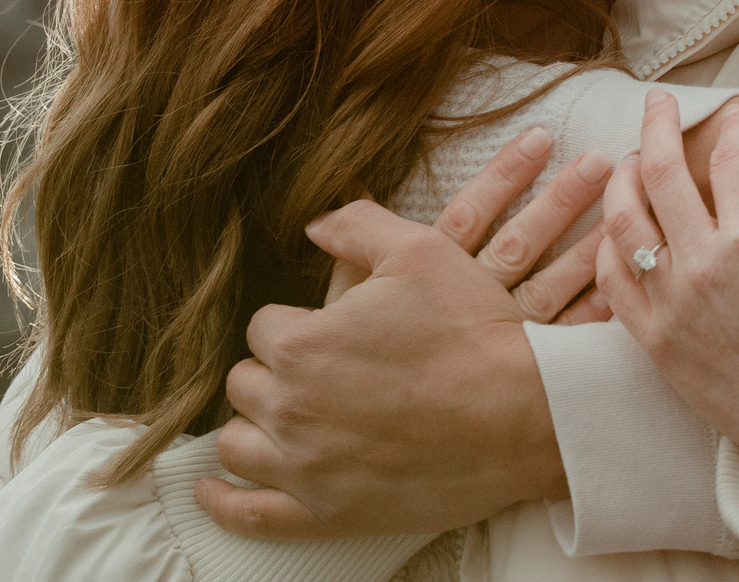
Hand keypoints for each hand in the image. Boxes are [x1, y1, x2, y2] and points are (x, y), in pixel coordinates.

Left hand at [197, 126, 609, 538]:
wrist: (528, 414)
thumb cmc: (474, 330)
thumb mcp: (421, 251)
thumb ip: (355, 226)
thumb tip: (312, 223)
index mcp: (303, 344)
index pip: (264, 327)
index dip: (298, 324)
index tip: (333, 330)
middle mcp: (292, 408)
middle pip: (246, 384)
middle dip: (276, 372)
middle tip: (324, 370)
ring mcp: (307, 468)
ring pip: (238, 443)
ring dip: (255, 425)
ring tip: (286, 418)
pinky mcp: (328, 514)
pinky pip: (251, 516)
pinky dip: (223, 503)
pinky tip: (210, 491)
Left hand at [597, 94, 738, 501]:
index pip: (729, 156)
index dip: (732, 125)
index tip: (736, 114)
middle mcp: (703, 265)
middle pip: (659, 171)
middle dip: (657, 125)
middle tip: (659, 102)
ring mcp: (672, 304)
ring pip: (622, 221)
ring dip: (620, 178)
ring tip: (628, 158)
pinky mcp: (654, 342)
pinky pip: (612, 281)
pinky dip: (608, 245)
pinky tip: (619, 229)